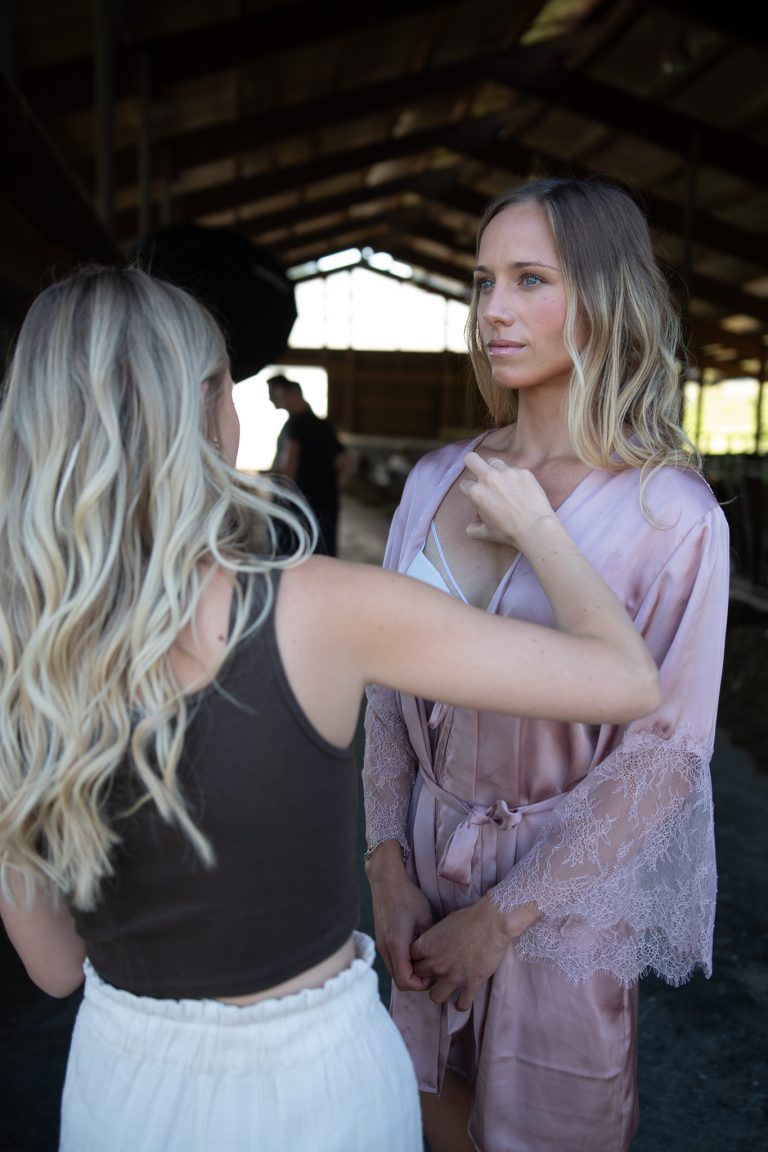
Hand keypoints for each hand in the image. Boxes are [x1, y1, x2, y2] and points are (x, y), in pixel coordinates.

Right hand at [366, 845, 434, 991]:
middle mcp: (385, 949)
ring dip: (409, 973)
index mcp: (396, 945)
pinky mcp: (381, 941)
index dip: (421, 985)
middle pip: (399, 981)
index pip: (405, 981)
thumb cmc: (408, 896)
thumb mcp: (426, 918)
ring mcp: (381, 946)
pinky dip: (404, 964)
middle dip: (417, 982)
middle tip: (433, 971)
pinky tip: (417, 953)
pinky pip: (392, 962)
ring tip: (426, 961)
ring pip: (395, 972)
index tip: (435, 975)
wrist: (386, 881)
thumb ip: (431, 942)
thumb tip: (440, 958)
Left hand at [409, 896, 514, 1010]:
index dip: (418, 958)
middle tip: (437, 970)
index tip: (426, 957)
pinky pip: (461, 1005)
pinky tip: (462, 1000)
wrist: (492, 922)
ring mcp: (453, 976)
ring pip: (435, 997)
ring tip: (446, 988)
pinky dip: (461, 1004)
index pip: (411, 958)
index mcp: (427, 945)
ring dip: (440, 992)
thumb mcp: (444, 922)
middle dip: (427, 973)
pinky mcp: (470, 984)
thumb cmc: (469, 917)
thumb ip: (435, 938)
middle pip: (421, 976)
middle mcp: (436, 963)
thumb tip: (435, 944)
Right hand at [459, 452, 555, 547]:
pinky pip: (514, 469)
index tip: (477, 495)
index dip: (469, 490)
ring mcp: (507, 472)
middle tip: (478, 473)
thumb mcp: (486, 534)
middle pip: (471, 459)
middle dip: (471, 464)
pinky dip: (514, 477)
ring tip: (503, 483)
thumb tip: (471, 527)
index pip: (464, 484)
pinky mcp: (523, 471)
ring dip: (494, 470)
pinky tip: (520, 489)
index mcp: (476, 492)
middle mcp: (488, 478)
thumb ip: (473, 528)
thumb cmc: (509, 532)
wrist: (535, 528)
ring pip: (494, 462)